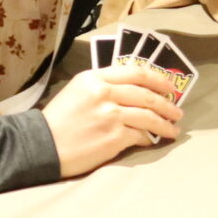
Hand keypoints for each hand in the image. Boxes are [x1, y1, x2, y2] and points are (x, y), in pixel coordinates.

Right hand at [44, 66, 183, 177]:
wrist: (40, 146)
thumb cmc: (58, 120)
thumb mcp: (77, 92)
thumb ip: (104, 87)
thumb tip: (136, 92)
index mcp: (95, 78)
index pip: (136, 72)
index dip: (158, 79)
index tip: (170, 88)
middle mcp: (105, 93)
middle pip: (147, 95)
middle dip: (168, 104)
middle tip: (177, 112)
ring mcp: (111, 115)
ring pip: (149, 116)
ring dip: (165, 124)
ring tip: (173, 130)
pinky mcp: (114, 137)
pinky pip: (140, 135)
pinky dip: (149, 139)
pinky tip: (153, 141)